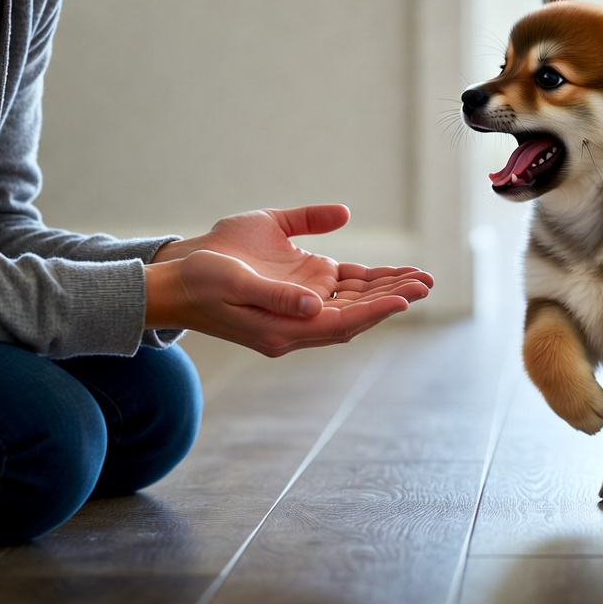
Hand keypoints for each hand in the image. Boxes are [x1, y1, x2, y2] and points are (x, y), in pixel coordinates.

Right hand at [146, 205, 432, 355]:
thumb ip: (276, 295)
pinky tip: (390, 273)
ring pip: (352, 298)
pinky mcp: (299, 288)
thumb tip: (317, 303)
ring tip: (420, 277)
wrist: (176, 281)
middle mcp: (298, 322)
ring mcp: (300, 306)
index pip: (341, 322)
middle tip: (426, 282)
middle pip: (355, 311)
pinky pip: (340, 285)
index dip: (374, 310)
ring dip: (385, 288)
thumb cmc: (201, 280)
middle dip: (391, 297)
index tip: (405, 299)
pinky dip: (366, 279)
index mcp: (283, 330)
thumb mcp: (234, 283)